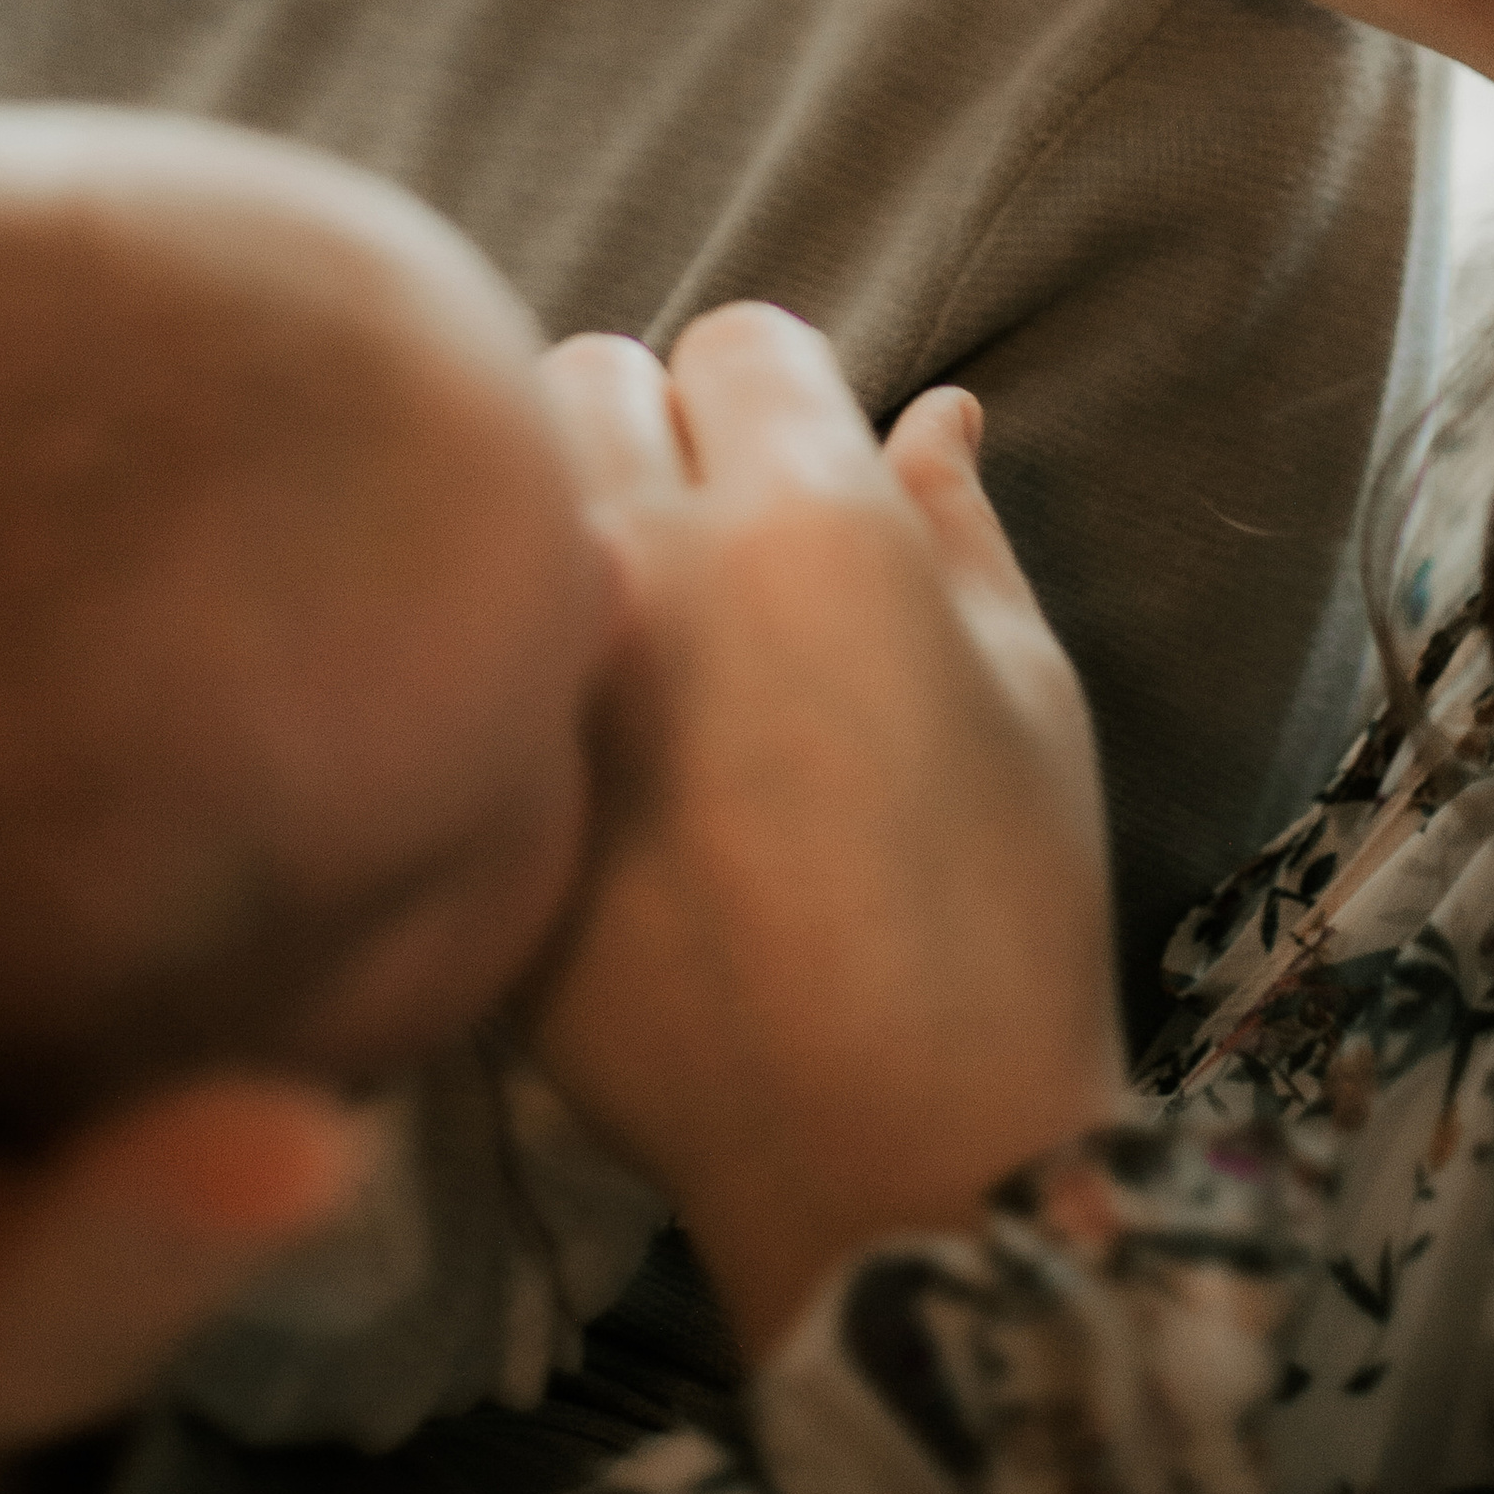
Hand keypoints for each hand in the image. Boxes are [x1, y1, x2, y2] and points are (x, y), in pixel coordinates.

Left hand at [530, 311, 1124, 1358]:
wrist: (898, 1157)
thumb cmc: (1005, 912)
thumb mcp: (1029, 691)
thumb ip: (958, 525)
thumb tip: (934, 409)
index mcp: (813, 522)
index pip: (743, 336)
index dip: (784, 396)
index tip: (802, 469)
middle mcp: (656, 570)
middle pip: (588, 377)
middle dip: (652, 429)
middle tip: (710, 538)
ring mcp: (544, 684)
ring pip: (501, 502)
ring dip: (559, 526)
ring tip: (630, 628)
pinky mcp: (481, 793)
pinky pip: (463, 657)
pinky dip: (509, 668)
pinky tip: (585, 756)